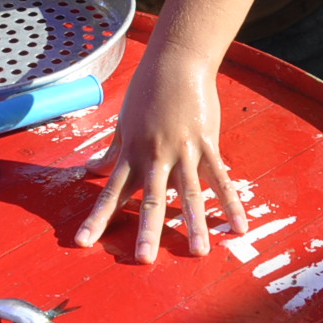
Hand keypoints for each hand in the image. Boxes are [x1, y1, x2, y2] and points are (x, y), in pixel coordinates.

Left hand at [73, 38, 246, 263]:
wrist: (175, 62)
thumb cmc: (146, 92)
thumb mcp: (123, 124)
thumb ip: (110, 153)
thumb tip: (88, 172)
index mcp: (132, 153)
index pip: (110, 192)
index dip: (97, 218)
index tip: (83, 243)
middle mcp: (155, 155)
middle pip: (150, 198)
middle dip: (147, 230)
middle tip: (144, 260)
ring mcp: (183, 150)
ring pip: (188, 192)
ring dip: (193, 223)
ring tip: (198, 252)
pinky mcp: (207, 143)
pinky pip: (220, 178)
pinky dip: (230, 203)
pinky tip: (239, 226)